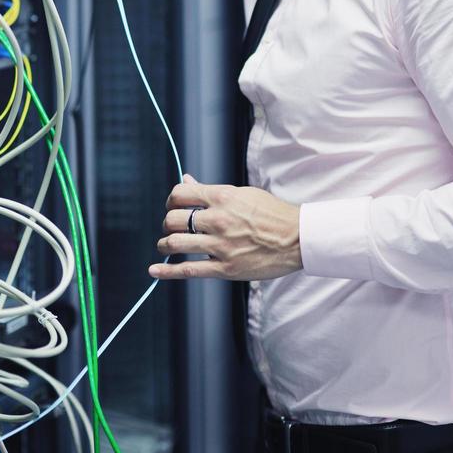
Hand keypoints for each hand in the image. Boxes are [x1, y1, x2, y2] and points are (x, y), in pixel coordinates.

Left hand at [149, 174, 301, 280]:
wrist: (297, 238)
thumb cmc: (272, 213)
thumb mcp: (242, 193)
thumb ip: (210, 190)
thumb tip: (187, 181)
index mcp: (222, 197)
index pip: (180, 194)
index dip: (171, 200)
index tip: (173, 206)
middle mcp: (218, 220)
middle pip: (173, 220)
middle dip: (167, 223)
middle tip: (172, 227)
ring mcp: (220, 246)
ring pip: (176, 244)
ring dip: (165, 244)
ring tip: (166, 245)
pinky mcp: (225, 268)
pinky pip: (189, 270)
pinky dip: (167, 272)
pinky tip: (154, 271)